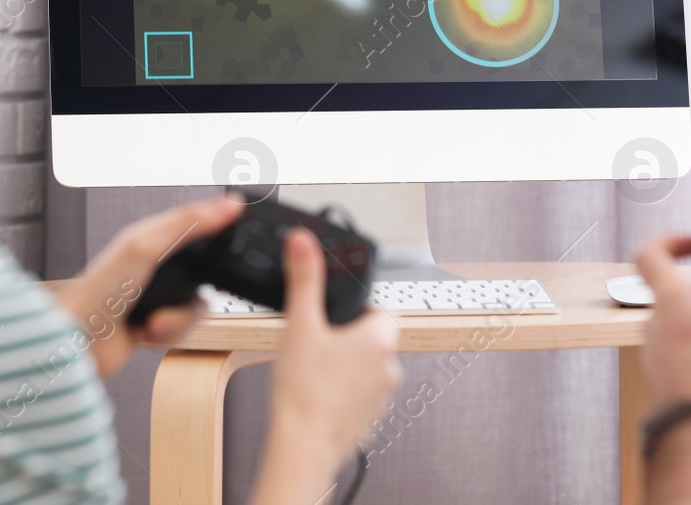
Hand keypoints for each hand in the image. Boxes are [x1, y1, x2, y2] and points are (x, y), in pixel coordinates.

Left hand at [52, 196, 242, 377]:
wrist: (75, 343)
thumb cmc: (98, 289)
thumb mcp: (147, 245)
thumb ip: (191, 222)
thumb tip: (231, 203)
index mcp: (152, 236)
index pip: (199, 223)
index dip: (219, 226)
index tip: (240, 229)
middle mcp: (156, 265)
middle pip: (205, 271)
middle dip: (193, 290)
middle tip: (179, 293)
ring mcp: (156, 295)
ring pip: (197, 305)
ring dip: (177, 319)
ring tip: (152, 322)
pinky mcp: (154, 324)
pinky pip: (184, 329)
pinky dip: (168, 334)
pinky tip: (145, 333)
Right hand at [251, 230, 400, 504]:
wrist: (303, 447)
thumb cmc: (304, 392)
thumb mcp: (300, 325)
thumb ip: (304, 279)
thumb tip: (304, 242)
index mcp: (379, 337)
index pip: (382, 310)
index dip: (359, 309)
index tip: (337, 315)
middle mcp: (390, 366)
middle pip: (373, 339)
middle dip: (347, 339)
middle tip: (317, 344)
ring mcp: (383, 397)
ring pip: (367, 369)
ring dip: (346, 367)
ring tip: (313, 372)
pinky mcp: (371, 420)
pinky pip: (360, 397)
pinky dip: (343, 393)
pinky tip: (317, 395)